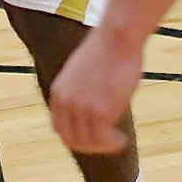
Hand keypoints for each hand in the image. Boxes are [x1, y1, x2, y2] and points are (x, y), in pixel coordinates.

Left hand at [49, 27, 142, 154]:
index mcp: (59, 91)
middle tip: (106, 143)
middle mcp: (66, 101)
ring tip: (118, 140)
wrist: (118, 35)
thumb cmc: (108, 48)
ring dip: (104, 146)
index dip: (75, 137)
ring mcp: (81, 107)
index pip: (59, 128)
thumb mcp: (84, 71)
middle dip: (89, 146)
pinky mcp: (100, 111)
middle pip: (71, 139)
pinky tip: (122, 139)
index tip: (92, 137)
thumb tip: (93, 107)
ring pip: (88, 143)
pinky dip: (113, 143)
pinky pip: (103, 139)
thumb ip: (81, 90)